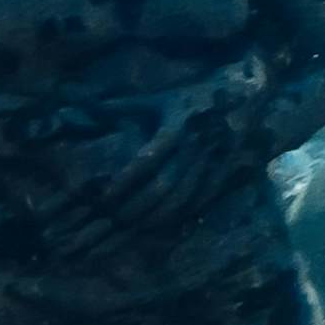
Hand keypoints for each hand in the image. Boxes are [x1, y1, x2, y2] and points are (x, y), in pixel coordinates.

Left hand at [98, 80, 259, 232]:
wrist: (242, 97)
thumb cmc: (191, 99)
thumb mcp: (158, 99)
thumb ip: (124, 107)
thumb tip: (81, 111)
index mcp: (177, 124)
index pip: (148, 159)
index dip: (126, 180)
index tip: (105, 197)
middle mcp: (195, 145)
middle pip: (164, 184)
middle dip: (137, 205)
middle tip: (113, 219)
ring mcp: (212, 162)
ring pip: (183, 197)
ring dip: (156, 216)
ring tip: (132, 228)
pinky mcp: (224, 174)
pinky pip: (200, 201)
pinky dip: (179, 216)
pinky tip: (161, 225)